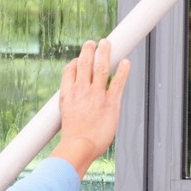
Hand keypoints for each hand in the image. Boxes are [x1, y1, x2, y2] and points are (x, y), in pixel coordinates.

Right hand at [50, 39, 130, 178]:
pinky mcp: (110, 102)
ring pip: (101, 67)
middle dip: (89, 50)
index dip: (75, 62)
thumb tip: (73, 106)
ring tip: (106, 43)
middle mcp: (81, 90)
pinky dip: (123, 70)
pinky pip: (118, 81)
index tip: (79, 60)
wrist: (79, 146)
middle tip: (92, 43)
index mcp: (67, 93)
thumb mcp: (64, 116)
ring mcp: (96, 95)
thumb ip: (71, 105)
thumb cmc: (72, 137)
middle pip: (85, 63)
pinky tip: (126, 62)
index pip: (70, 69)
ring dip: (104, 52)